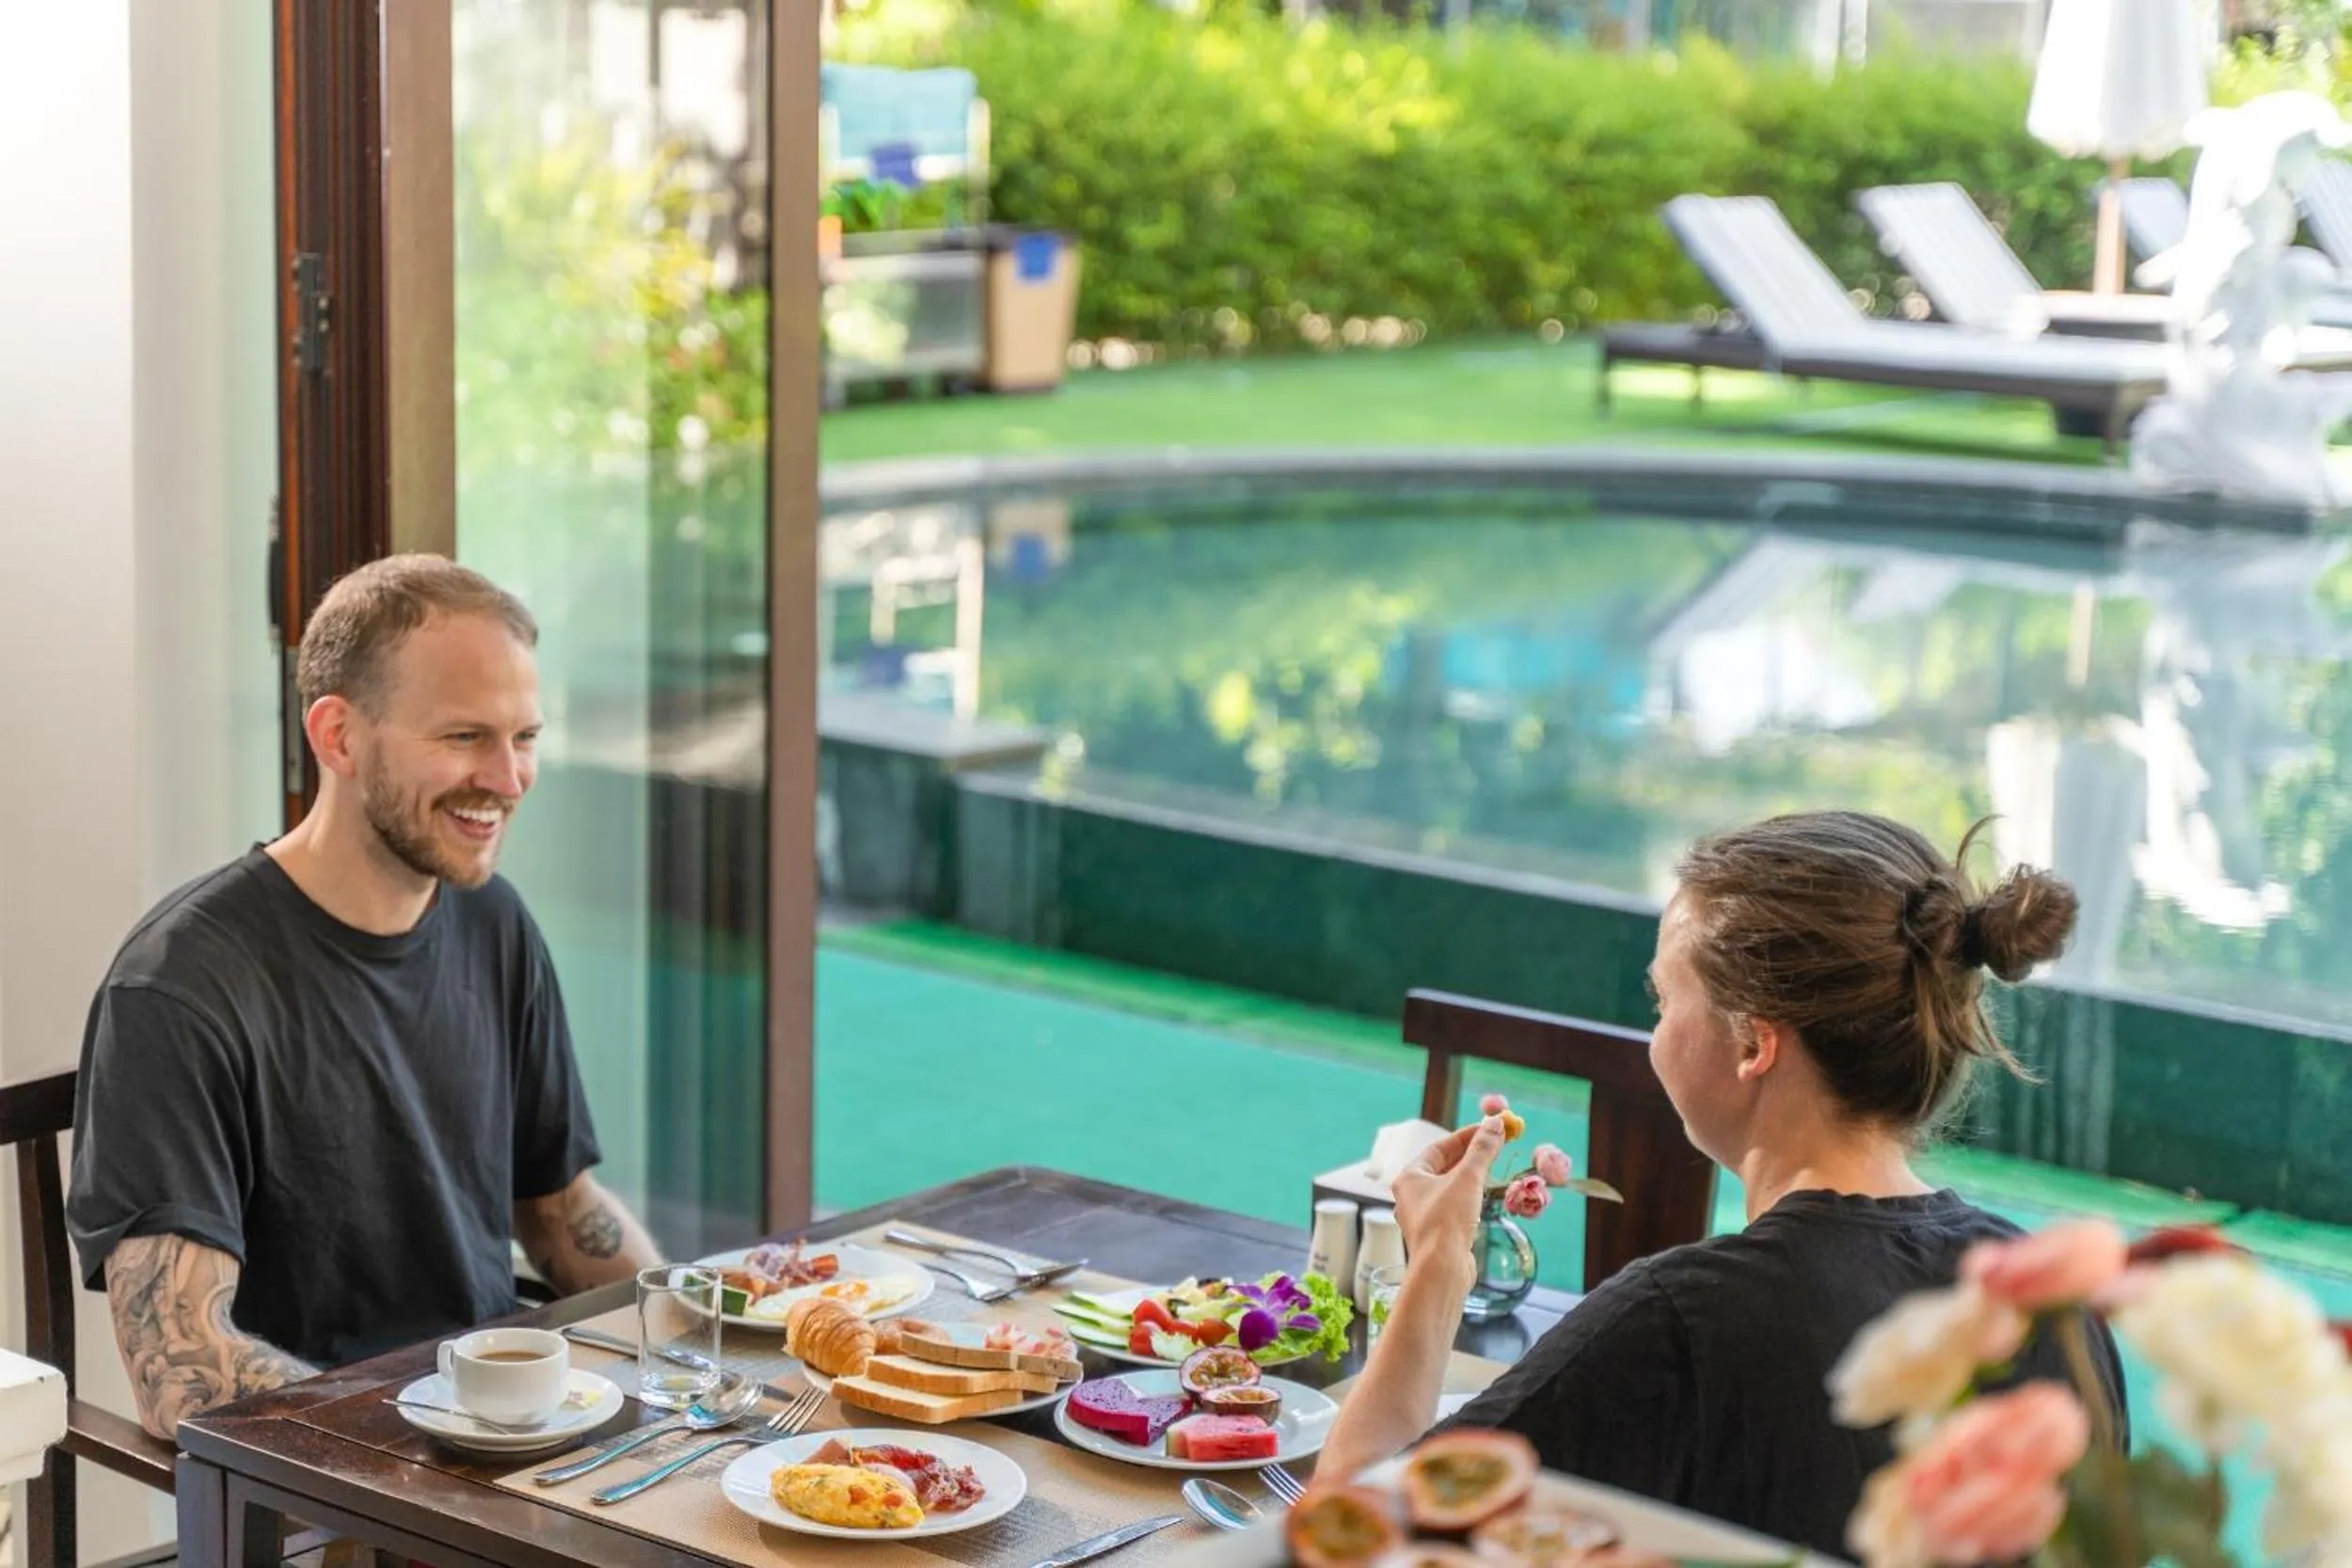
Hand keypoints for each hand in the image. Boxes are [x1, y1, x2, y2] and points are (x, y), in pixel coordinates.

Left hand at [1390, 1115, 1506, 1271]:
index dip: (1466, 1136)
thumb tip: (1495, 1123)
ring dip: (1471, 1176)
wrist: (1442, 1270)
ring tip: (1493, 1166)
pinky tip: (1484, 1197)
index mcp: (1409, 1177)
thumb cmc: (1446, 1221)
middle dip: (1470, 1155)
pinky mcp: (1437, 1234)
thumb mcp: (1467, 1178)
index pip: (1439, 1147)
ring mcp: (1423, 1216)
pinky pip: (1454, 1207)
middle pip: (1444, 1166)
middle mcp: (1411, 1196)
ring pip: (1449, 1188)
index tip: (1490, 1128)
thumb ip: (1482, 1150)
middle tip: (1496, 1144)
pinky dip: (1469, 1197)